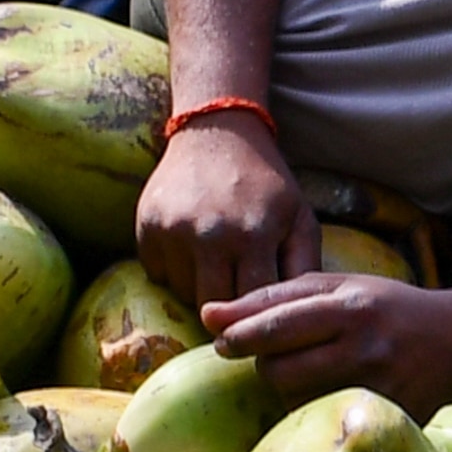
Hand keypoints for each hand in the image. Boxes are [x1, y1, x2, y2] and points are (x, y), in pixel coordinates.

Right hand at [139, 123, 320, 309]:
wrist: (217, 132)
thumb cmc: (266, 183)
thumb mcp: (300, 219)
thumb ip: (305, 268)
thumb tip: (303, 319)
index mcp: (254, 235)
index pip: (252, 303)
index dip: (258, 314)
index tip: (261, 311)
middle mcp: (210, 235)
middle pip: (215, 306)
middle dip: (229, 305)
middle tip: (237, 289)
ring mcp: (173, 231)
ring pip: (184, 295)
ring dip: (200, 289)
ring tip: (216, 263)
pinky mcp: (146, 227)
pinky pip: (158, 275)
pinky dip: (174, 271)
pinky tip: (190, 248)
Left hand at [201, 270, 451, 411]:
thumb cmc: (387, 309)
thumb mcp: (338, 287)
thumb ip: (274, 298)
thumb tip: (210, 316)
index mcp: (351, 306)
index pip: (280, 324)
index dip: (243, 335)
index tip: (222, 341)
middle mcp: (365, 347)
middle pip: (279, 371)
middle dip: (267, 365)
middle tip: (281, 356)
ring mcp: (377, 387)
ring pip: (297, 401)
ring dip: (290, 389)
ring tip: (315, 371)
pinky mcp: (385, 418)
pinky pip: (324, 421)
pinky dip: (317, 409)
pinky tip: (336, 392)